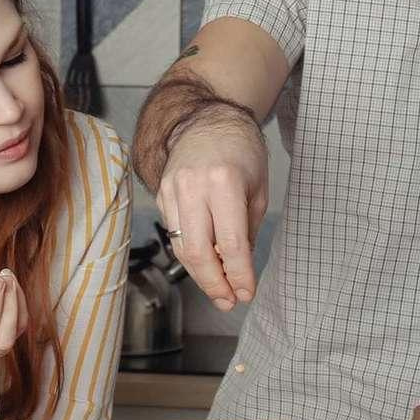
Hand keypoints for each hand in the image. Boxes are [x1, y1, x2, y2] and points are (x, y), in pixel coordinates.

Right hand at [158, 114, 267, 311]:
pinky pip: (175, 233)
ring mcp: (172, 190)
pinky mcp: (161, 194)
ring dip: (201, 275)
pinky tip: (206, 263)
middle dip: (215, 284)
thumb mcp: (258, 189)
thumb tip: (239, 268)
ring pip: (182, 247)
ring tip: (219, 290)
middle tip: (229, 300)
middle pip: (199, 252)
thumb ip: (247, 229)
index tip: (246, 292)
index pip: (230, 243)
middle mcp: (194, 187)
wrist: (205, 119)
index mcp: (225, 182)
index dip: (238, 274)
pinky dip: (190, 253)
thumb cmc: (241, 151)